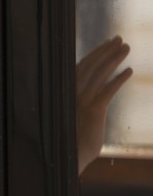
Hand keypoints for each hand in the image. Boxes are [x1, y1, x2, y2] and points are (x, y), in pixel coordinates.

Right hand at [77, 36, 131, 173]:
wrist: (66, 156)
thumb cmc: (69, 139)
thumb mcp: (72, 117)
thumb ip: (77, 102)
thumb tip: (84, 94)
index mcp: (67, 91)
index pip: (82, 66)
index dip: (95, 54)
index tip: (106, 43)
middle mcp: (73, 92)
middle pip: (92, 66)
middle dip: (106, 51)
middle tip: (119, 39)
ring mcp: (83, 100)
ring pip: (100, 74)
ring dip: (114, 59)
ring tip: (125, 48)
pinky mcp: (94, 111)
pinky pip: (108, 90)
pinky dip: (118, 79)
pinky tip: (129, 71)